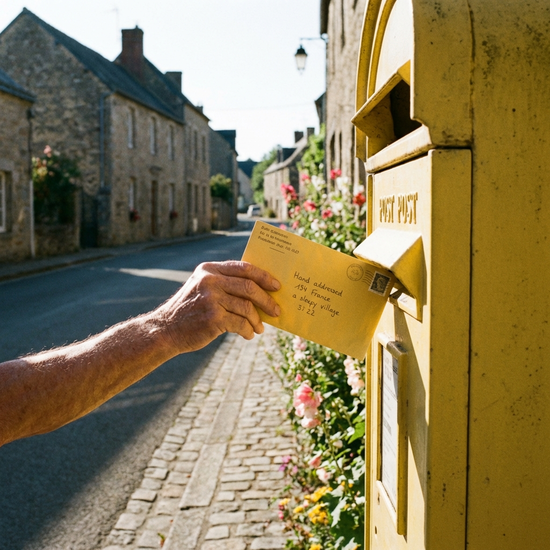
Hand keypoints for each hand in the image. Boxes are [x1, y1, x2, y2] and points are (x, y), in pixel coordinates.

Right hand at [154, 261, 280, 353]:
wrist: (165, 330)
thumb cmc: (190, 310)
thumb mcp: (203, 288)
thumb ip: (225, 284)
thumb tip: (261, 291)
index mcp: (209, 269)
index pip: (244, 268)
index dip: (264, 276)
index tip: (276, 286)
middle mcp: (210, 280)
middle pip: (249, 287)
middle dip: (266, 300)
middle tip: (276, 311)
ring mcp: (211, 298)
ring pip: (247, 307)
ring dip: (257, 320)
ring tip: (260, 328)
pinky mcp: (213, 317)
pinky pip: (240, 323)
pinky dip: (248, 330)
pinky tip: (249, 334)